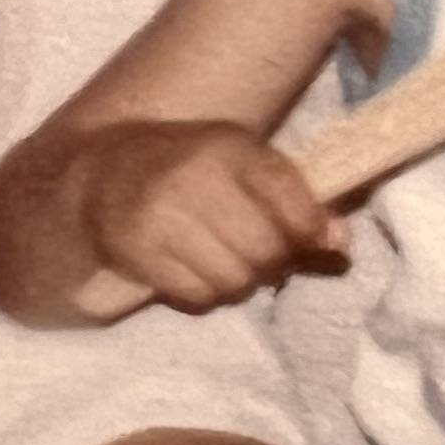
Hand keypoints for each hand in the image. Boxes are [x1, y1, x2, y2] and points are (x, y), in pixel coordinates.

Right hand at [73, 119, 346, 313]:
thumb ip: (299, 202)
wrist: (104, 171)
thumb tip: (340, 244)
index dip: (311, 234)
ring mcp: (160, 214)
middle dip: (274, 263)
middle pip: (267, 251)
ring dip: (238, 282)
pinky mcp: (134, 249)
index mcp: (231, 147)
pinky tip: (193, 270)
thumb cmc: (193, 170)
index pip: (295, 204)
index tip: (307, 241)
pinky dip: (204, 294)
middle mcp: (195, 177)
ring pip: (234, 280)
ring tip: (223, 261)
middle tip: (261, 257)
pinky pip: (197, 297)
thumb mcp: (247, 166)